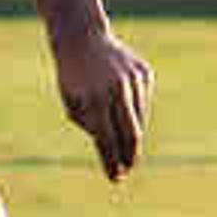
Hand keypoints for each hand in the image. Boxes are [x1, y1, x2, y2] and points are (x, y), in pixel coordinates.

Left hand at [54, 29, 151, 181]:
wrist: (83, 38)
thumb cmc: (73, 76)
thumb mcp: (72, 104)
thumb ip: (91, 127)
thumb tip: (113, 148)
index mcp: (95, 100)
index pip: (107, 140)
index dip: (111, 162)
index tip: (116, 178)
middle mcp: (117, 90)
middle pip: (131, 134)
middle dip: (129, 156)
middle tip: (126, 169)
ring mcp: (133, 79)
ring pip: (139, 118)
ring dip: (131, 132)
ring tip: (119, 133)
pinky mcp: (144, 73)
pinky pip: (143, 100)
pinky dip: (134, 108)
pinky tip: (121, 101)